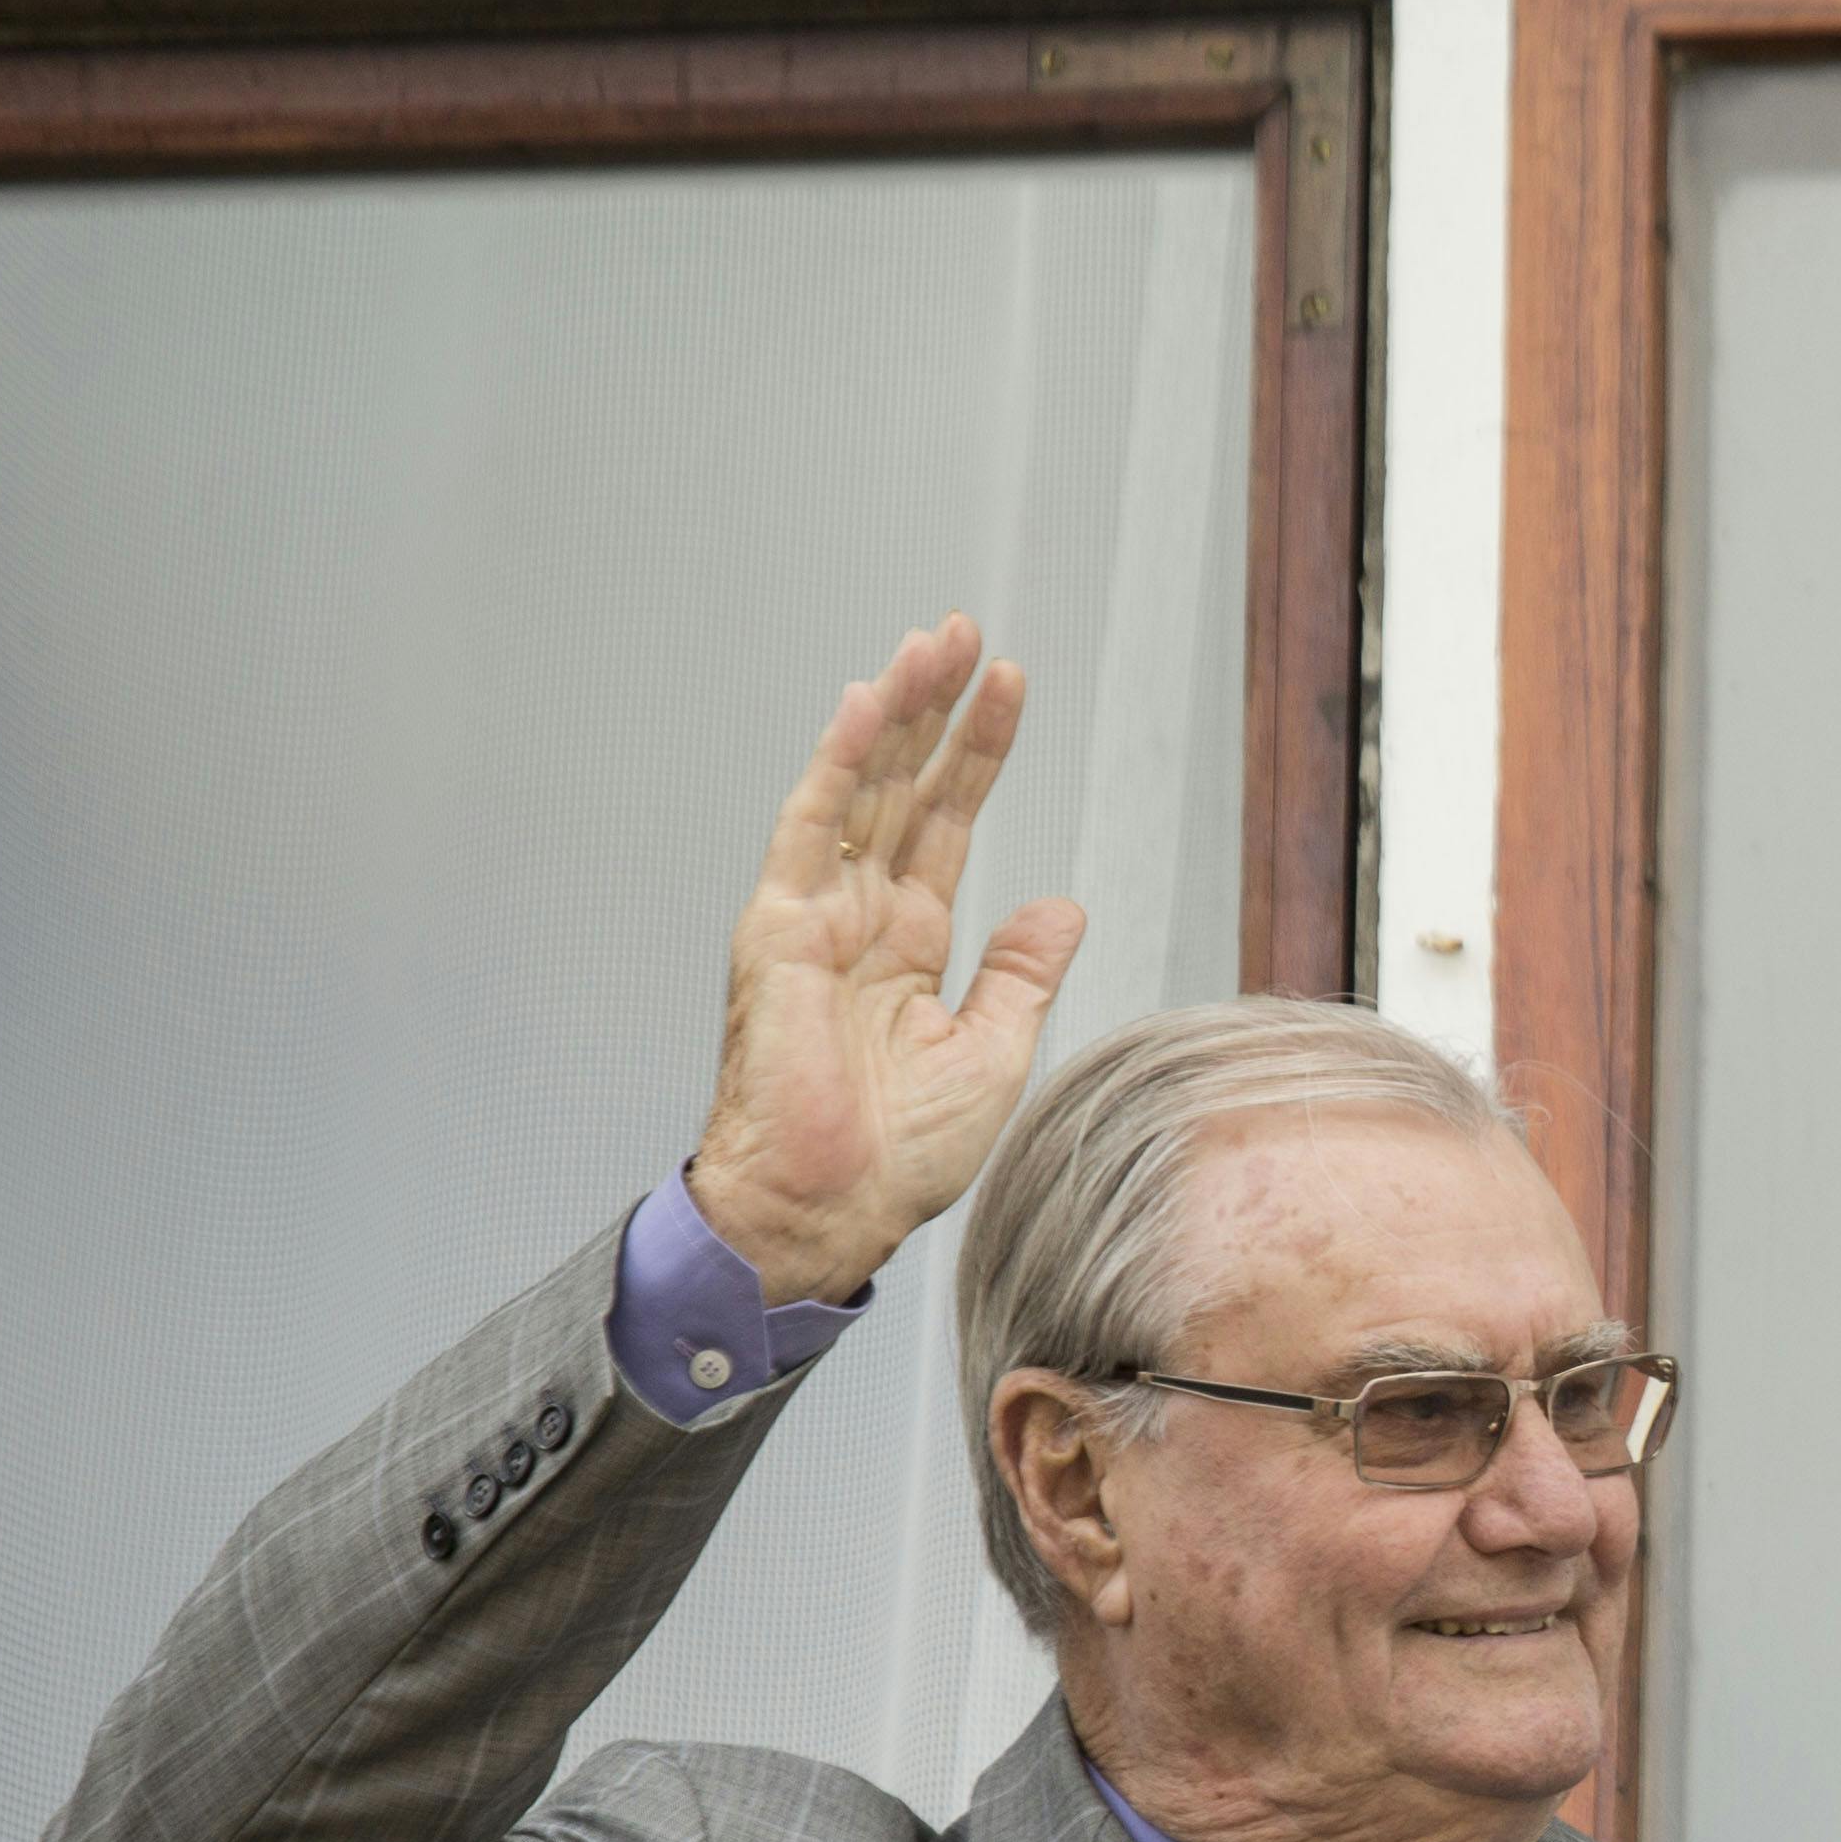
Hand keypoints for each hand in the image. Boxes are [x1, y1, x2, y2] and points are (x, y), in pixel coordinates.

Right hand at [684, 616, 1091, 1305]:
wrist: (832, 1208)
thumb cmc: (900, 1154)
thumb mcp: (996, 1051)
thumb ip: (1023, 972)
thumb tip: (1062, 905)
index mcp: (911, 943)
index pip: (949, 823)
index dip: (979, 754)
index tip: (1010, 688)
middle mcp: (862, 916)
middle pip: (905, 787)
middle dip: (937, 709)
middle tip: (968, 633)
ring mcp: (816, 916)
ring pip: (861, 789)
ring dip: (894, 713)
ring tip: (932, 645)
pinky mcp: (778, 930)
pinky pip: (808, 830)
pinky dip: (836, 765)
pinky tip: (866, 705)